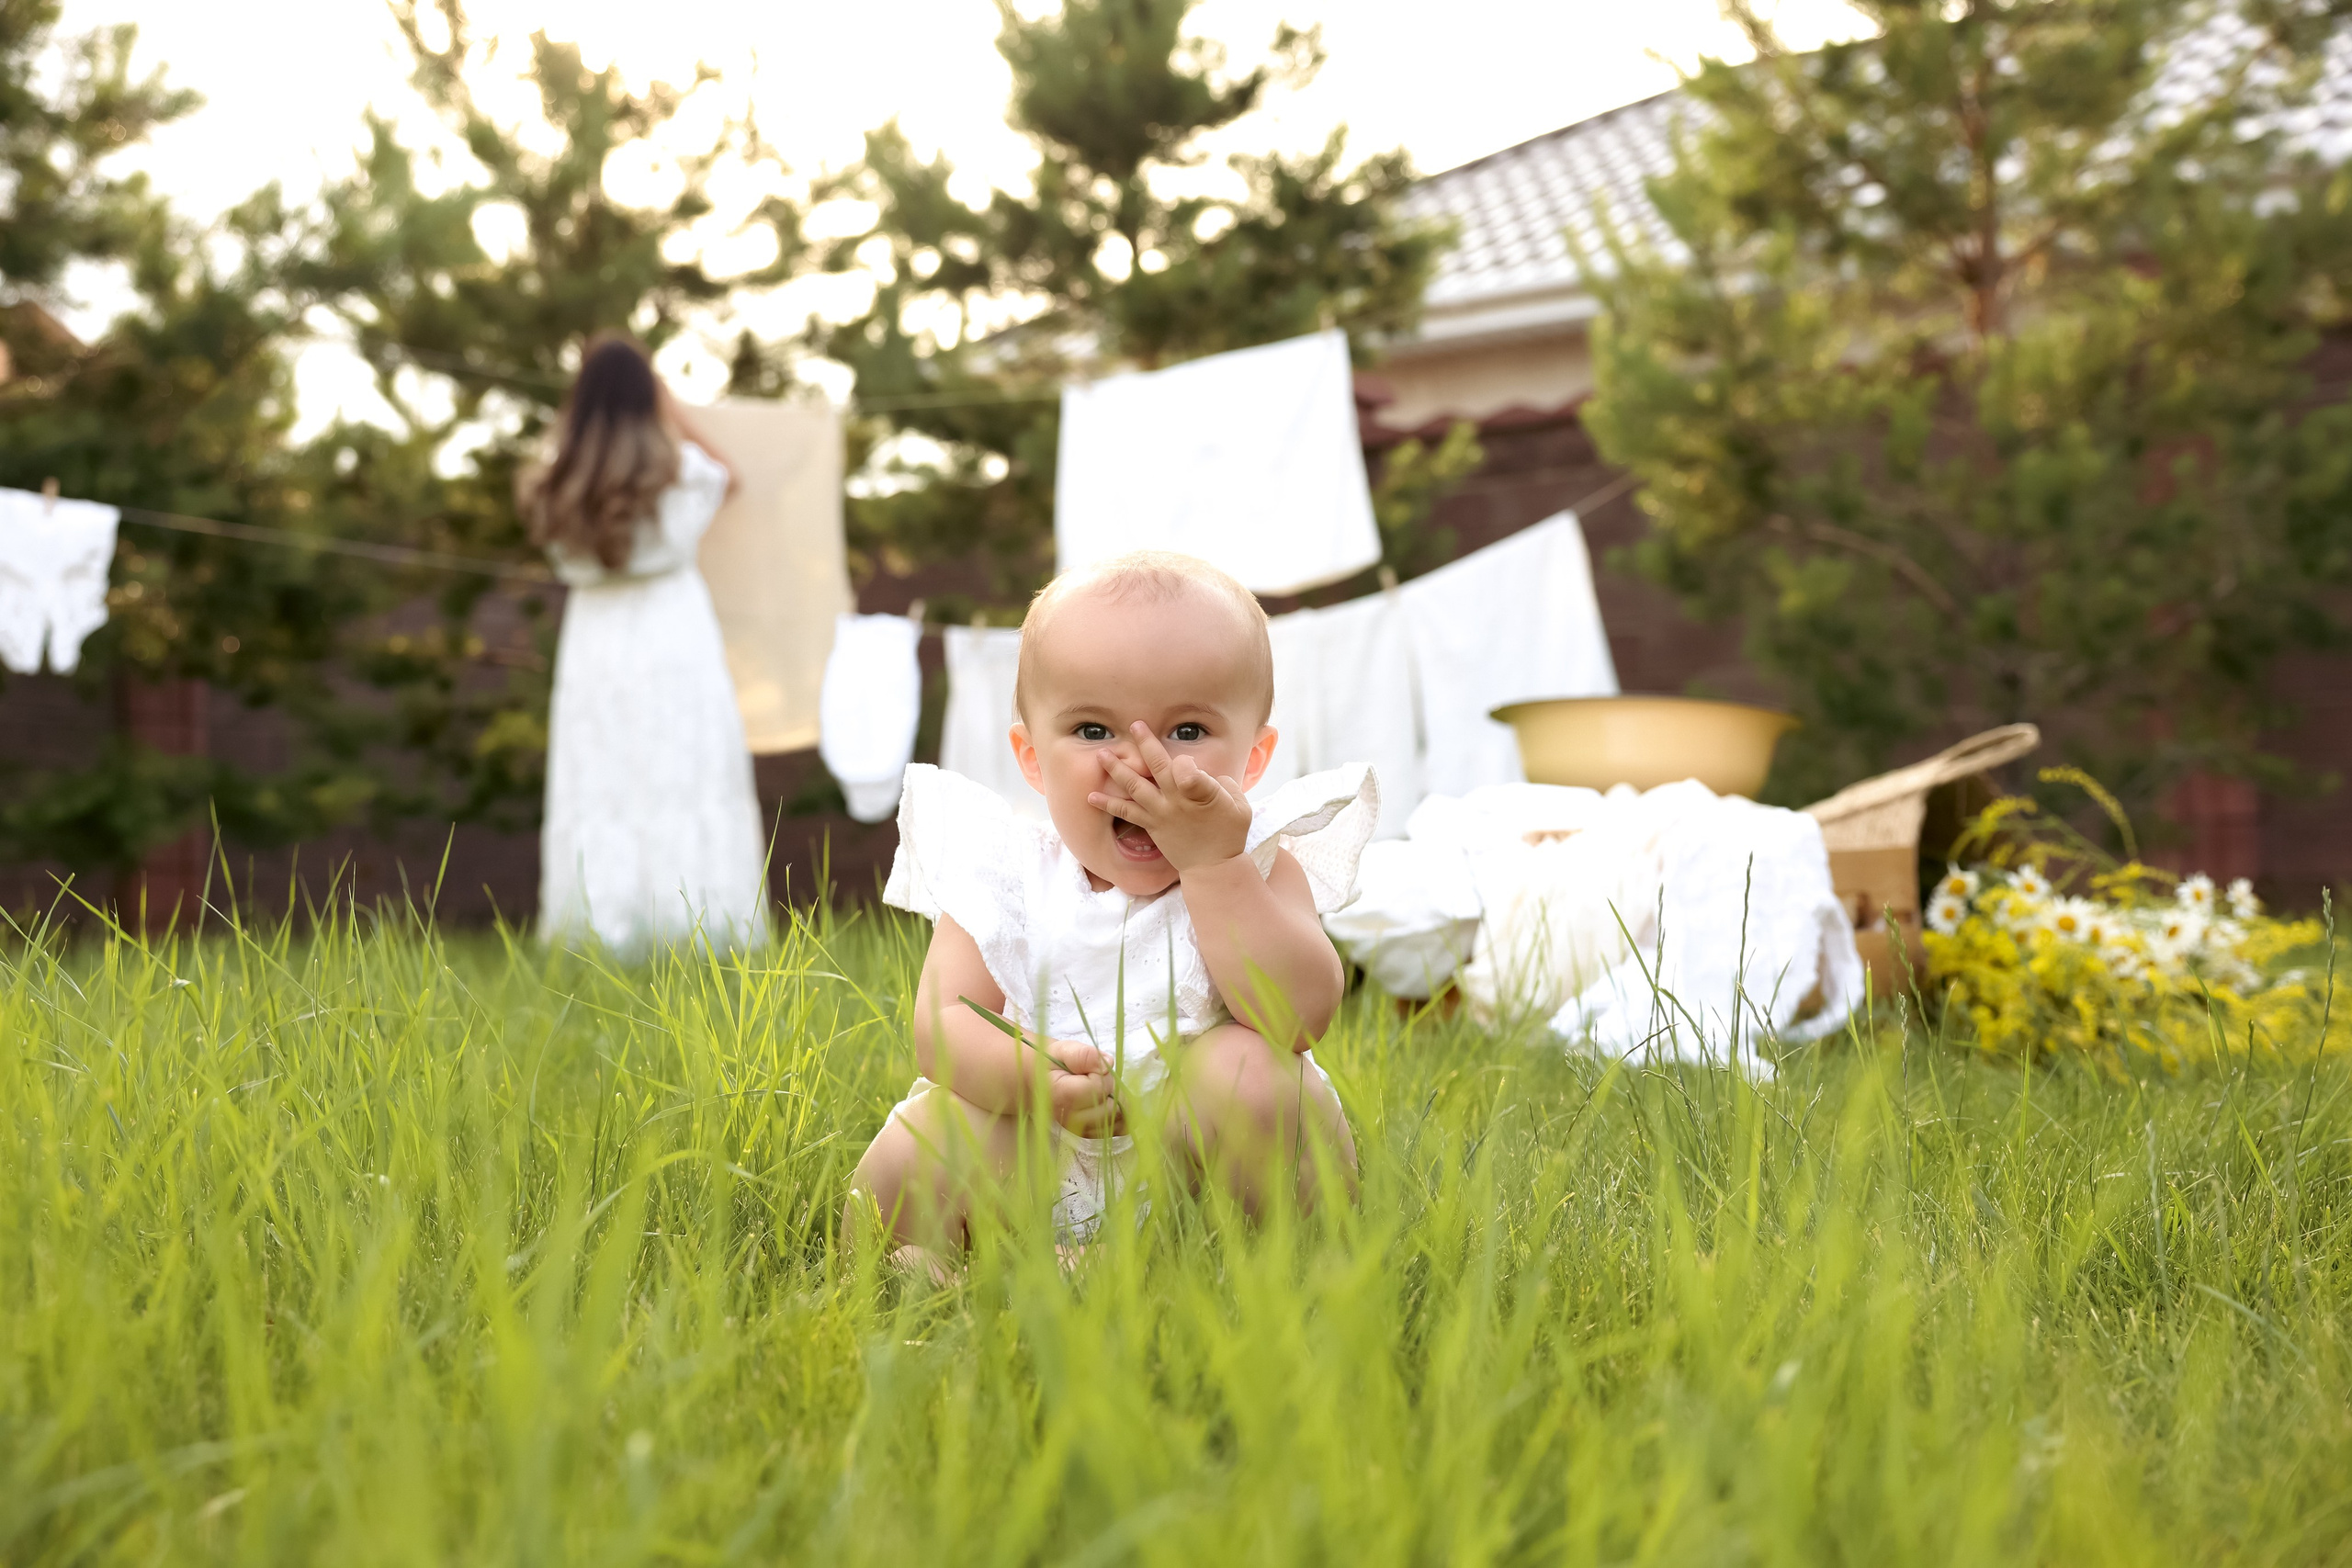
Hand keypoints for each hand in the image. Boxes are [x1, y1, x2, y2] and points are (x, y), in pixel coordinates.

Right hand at [1045, 1040, 1120, 1135]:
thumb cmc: (1051, 1064)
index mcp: (1061, 1095)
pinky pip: (1119, 1128)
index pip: (1098, 1088)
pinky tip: (1110, 1100)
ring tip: (1101, 1088)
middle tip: (1096, 1077)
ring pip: (1118, 1118)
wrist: (1037, 1082)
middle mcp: (1070, 1118)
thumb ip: (1083, 1055)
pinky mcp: (1090, 1134)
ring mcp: (1080, 1129)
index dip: (1101, 1073)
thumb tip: (1107, 1064)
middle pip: (1110, 1107)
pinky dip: (1121, 1114)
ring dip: (1118, 1101)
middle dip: (1111, 1088)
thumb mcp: (1062, 1050)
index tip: (1090, 1068)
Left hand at [1089, 722, 1251, 872]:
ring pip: (1135, 786)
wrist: (1213, 867)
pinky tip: (1091, 796)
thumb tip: (1204, 774)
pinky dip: (1109, 804)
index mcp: (1201, 792)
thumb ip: (1224, 783)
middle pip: (1157, 766)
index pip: (1187, 767)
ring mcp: (1161, 812)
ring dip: (1117, 769)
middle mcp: (1177, 800)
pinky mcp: (1151, 825)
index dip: (1185, 761)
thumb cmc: (1230, 834)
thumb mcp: (1240, 804)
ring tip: (1102, 755)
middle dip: (1145, 743)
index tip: (1187, 762)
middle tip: (1135, 725)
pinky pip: (1126, 813)